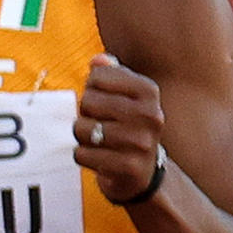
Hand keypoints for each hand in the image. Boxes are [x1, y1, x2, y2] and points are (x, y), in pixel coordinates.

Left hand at [75, 52, 171, 210]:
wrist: (141, 171)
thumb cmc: (126, 126)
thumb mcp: (124, 97)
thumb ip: (110, 75)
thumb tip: (98, 60)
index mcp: (149, 91)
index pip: (97, 77)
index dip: (90, 90)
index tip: (104, 102)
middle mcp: (150, 114)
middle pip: (87, 102)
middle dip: (85, 114)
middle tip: (100, 124)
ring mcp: (141, 142)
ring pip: (82, 129)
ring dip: (83, 136)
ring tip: (98, 140)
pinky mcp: (128, 167)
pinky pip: (82, 154)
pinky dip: (83, 156)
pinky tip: (99, 157)